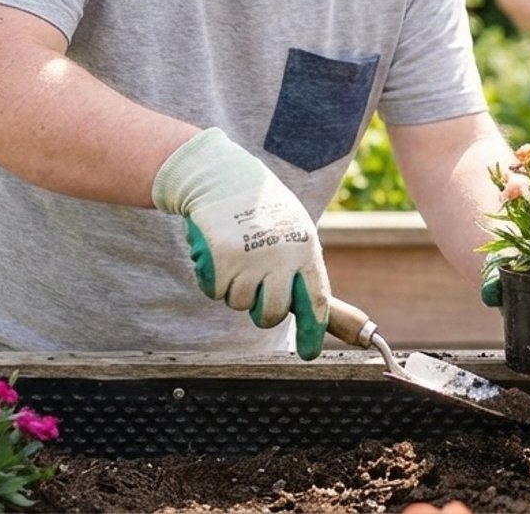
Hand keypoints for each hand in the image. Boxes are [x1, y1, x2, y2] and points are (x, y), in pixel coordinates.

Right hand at [151, 128, 330, 358]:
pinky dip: (213, 278)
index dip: (314, 331)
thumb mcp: (293, 230)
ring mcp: (249, 260)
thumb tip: (315, 312)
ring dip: (235, 288)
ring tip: (238, 256)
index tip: (311, 352)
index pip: (316, 301)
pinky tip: (219, 251)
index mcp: (305, 249)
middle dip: (264, 314)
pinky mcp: (219, 260)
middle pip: (274, 314)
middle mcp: (280, 257)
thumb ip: (300, 268)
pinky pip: (214, 291)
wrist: (223, 178)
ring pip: (240, 304)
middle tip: (258, 295)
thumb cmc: (262, 208)